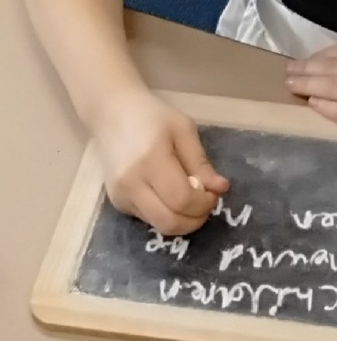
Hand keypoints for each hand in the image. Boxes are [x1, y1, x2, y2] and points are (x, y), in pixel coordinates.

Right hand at [93, 88, 228, 236]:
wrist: (111, 114)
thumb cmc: (152, 117)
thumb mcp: (183, 130)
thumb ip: (201, 163)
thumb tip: (221, 189)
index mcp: (150, 161)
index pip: (182, 200)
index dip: (204, 203)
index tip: (214, 192)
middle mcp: (131, 184)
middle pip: (169, 222)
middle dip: (195, 219)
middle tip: (206, 202)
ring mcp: (121, 196)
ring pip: (159, 226)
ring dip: (182, 220)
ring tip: (191, 197)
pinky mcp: (117, 203)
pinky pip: (149, 218)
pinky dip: (167, 214)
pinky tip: (171, 195)